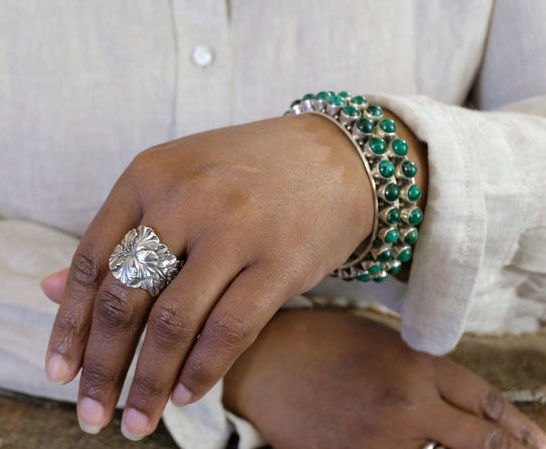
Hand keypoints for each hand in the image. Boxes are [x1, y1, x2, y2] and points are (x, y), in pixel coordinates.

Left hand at [44, 114, 382, 439]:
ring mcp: (234, 228)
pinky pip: (230, 329)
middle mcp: (184, 198)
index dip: (68, 324)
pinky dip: (202, 371)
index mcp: (148, 176)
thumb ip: (115, 237)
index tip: (58, 373)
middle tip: (90, 415)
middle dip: (102, 367)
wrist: (334, 158)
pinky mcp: (279, 260)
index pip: (91, 261)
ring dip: (148, 383)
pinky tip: (185, 396)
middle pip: (125, 298)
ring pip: (174, 322)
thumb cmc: (242, 176)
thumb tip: (44, 288)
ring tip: (136, 422)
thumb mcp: (172, 186)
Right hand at [223, 310, 545, 448]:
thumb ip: (417, 367)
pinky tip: (399, 444)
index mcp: (414, 364)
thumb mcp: (374, 338)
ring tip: (449, 441)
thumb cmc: (313, 342)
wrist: (258, 363)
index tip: (534, 440)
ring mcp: (381, 440)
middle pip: (477, 441)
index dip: (515, 425)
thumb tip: (451, 399)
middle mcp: (408, 404)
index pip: (484, 401)